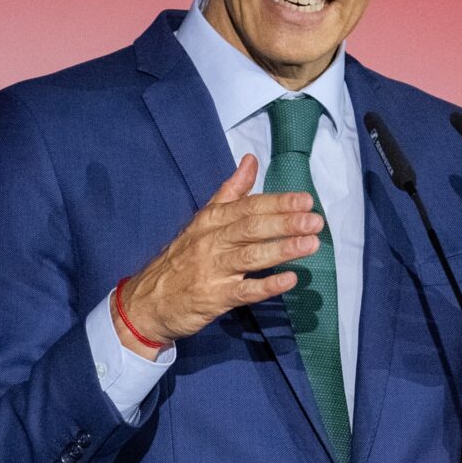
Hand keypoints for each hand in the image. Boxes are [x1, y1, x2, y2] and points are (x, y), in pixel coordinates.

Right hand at [115, 154, 323, 358]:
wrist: (147, 302)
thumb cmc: (181, 260)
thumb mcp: (202, 221)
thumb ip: (230, 192)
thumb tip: (250, 160)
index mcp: (210, 221)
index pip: (247, 207)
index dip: (277, 202)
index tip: (305, 200)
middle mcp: (210, 242)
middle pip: (250, 228)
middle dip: (284, 222)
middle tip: (314, 220)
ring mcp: (211, 270)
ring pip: (249, 256)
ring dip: (281, 249)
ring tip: (311, 244)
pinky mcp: (213, 298)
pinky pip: (243, 291)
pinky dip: (266, 285)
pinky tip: (289, 279)